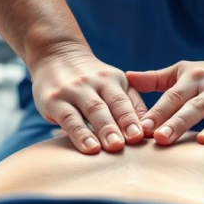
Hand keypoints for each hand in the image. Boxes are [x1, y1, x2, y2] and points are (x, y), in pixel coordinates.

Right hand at [31, 46, 147, 153]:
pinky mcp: (53, 100)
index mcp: (112, 80)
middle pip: (108, 106)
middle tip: (125, 145)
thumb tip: (150, 129)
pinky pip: (68, 118)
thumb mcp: (113, 84)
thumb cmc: (91, 80)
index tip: (140, 136)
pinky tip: (88, 148)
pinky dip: (79, 134)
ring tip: (111, 147)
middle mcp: (93, 82)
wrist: (56, 55)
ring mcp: (73, 90)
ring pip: (90, 111)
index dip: (131, 119)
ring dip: (101, 130)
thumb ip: (132, 104)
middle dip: (117, 126)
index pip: (123, 101)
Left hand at [126, 53, 203, 145]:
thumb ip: (157, 79)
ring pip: (203, 110)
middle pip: (184, 103)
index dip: (154, 110)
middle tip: (148, 136)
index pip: (170, 95)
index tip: (137, 126)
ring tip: (167, 139)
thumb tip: (127, 76)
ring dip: (184, 124)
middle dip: (165, 119)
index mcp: (192, 76)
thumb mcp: (186, 72)